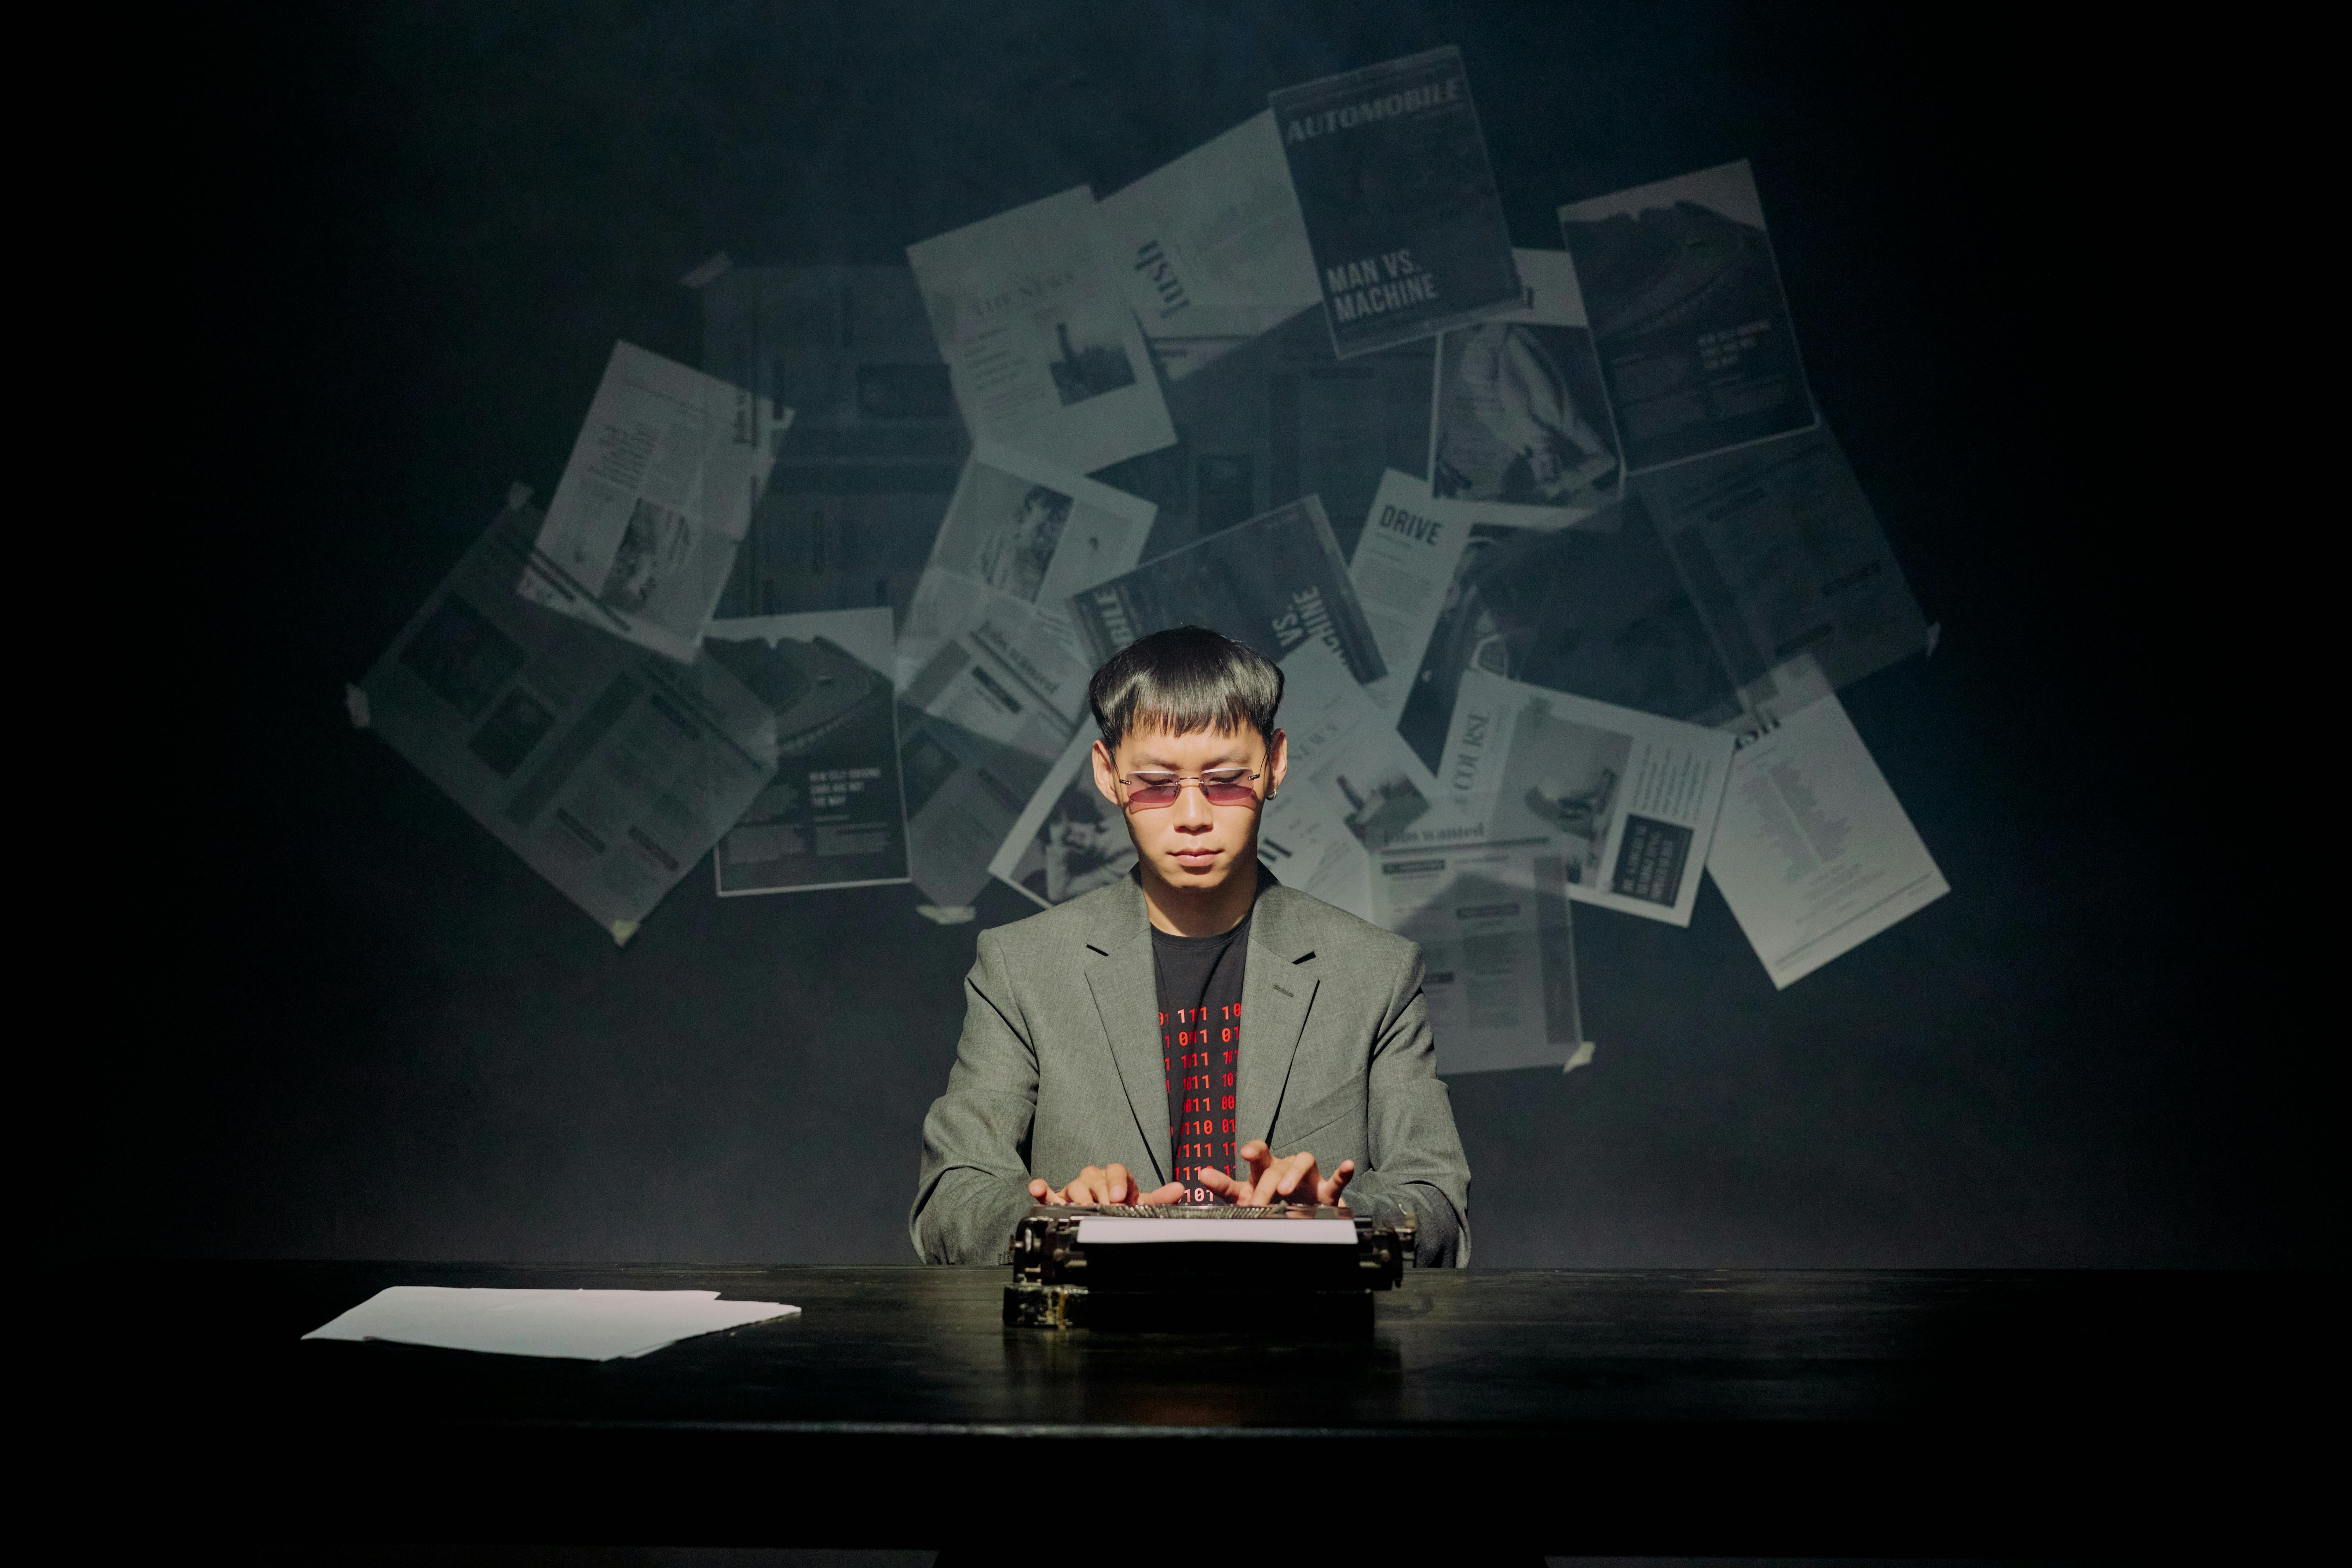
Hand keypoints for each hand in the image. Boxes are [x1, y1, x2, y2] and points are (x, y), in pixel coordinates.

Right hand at [1029, 1165, 1183, 1205]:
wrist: (1105, 1215)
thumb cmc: (1122, 1207)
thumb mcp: (1142, 1204)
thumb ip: (1160, 1199)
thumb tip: (1180, 1189)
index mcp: (1115, 1177)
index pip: (1116, 1171)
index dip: (1117, 1182)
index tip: (1119, 1198)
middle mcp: (1094, 1179)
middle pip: (1094, 1178)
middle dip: (1099, 1192)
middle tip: (1103, 1207)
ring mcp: (1076, 1188)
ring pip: (1074, 1185)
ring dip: (1077, 1195)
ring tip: (1082, 1206)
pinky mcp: (1059, 1198)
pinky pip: (1048, 1192)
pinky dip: (1041, 1189)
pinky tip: (1037, 1189)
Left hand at [1195, 1140, 1354, 1206]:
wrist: (1297, 1218)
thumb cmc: (1268, 1200)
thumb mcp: (1243, 1196)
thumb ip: (1224, 1186)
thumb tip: (1201, 1174)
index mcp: (1265, 1168)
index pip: (1259, 1153)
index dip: (1253, 1151)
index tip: (1244, 1154)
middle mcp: (1286, 1167)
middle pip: (1277, 1165)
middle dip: (1266, 1184)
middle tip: (1257, 1203)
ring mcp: (1307, 1178)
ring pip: (1304, 1161)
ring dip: (1295, 1173)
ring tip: (1286, 1189)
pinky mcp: (1326, 1191)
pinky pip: (1336, 1179)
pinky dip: (1343, 1172)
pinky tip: (1347, 1166)